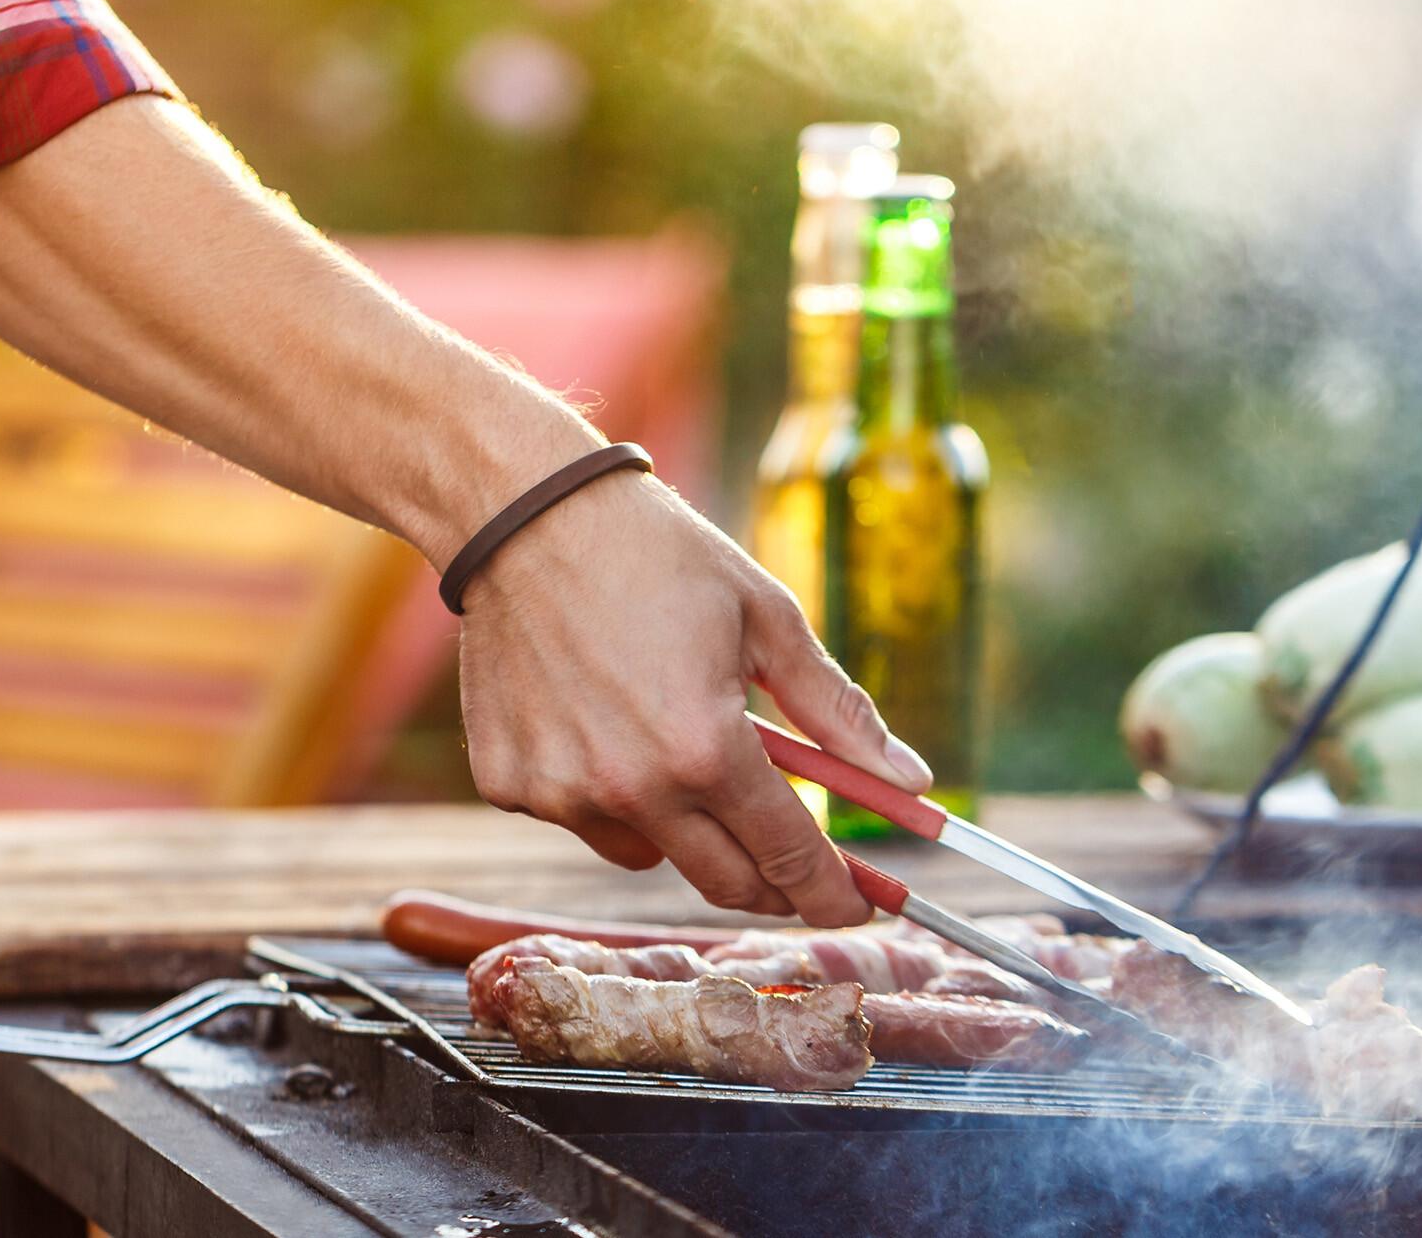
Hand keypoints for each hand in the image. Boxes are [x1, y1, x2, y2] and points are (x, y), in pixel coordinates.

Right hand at [455, 469, 934, 926]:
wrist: (527, 516)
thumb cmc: (658, 556)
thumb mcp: (766, 619)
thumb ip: (838, 712)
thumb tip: (913, 780)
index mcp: (705, 748)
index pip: (790, 857)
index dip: (835, 892)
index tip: (859, 904)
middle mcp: (631, 788)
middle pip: (724, 882)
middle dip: (772, 883)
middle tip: (792, 861)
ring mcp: (561, 793)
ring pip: (646, 852)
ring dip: (677, 823)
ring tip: (668, 739)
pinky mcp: (508, 784)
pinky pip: (579, 816)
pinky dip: (600, 789)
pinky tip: (592, 717)